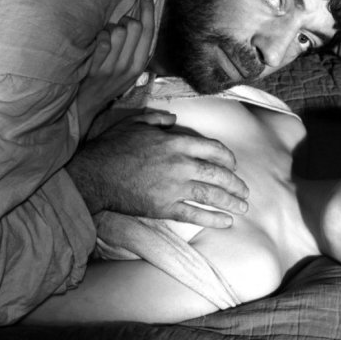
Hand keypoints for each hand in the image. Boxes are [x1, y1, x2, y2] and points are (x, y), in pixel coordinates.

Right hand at [67, 114, 249, 228]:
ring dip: (231, 201)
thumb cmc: (114, 146)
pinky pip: (195, 214)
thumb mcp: (136, 122)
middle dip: (236, 183)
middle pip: (218, 174)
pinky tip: (226, 222)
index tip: (234, 164)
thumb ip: (158, 119)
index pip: (213, 148)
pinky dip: (213, 219)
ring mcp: (174, 187)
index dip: (228, 157)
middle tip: (245, 190)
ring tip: (243, 207)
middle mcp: (181, 164)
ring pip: (211, 195)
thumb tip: (174, 120)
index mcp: (176, 142)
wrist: (95, 175)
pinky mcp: (165, 207)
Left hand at [77, 0, 154, 136]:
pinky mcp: (98, 69)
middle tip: (118, 25)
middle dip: (125, 19)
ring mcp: (113, 68)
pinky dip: (98, 37)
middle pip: (135, 27)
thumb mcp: (127, 68)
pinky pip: (103, 40)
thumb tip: (137, 18)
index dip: (148, 10)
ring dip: (110, 28)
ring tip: (105, 37)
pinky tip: (96, 44)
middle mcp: (129, 66)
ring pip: (119, 31)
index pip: (149, 32)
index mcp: (140, 64)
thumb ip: (134, 47)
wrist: (88, 104)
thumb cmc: (107, 80)